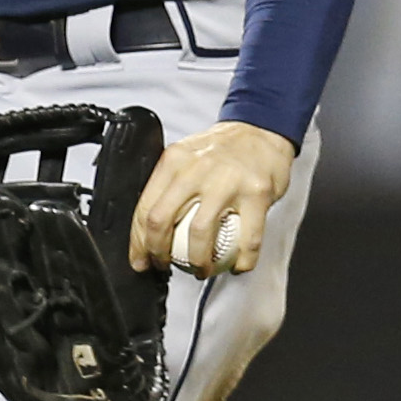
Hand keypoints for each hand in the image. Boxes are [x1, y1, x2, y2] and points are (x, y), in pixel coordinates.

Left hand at [131, 122, 295, 279]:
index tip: (141, 259)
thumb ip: (169, 185)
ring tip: (200, 271)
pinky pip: (248, 239)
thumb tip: (149, 228)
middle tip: (165, 267)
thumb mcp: (187, 156)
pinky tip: (239, 266)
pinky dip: (242, 260)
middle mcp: (197, 169)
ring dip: (197, 262)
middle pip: (163, 221)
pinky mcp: (256, 193)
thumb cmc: (223, 150)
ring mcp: (227, 181)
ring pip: (200, 234)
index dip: (138, 242)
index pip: (145, 207)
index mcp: (174, 161)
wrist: (262, 130)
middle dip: (158, 254)